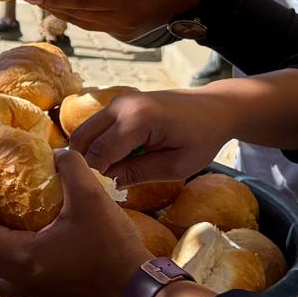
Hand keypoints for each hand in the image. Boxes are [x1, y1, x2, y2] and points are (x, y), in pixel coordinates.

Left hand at [0, 151, 154, 296]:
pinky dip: (2, 261)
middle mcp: (21, 279)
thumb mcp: (91, 196)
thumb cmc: (111, 245)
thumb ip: (71, 167)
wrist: (135, 286)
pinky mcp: (46, 294)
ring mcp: (33, 290)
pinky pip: (10, 278)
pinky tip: (15, 245)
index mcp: (23, 257)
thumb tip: (57, 152)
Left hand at [22, 0, 215, 41]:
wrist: (206, 1)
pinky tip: (62, 0)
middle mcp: (121, 20)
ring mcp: (123, 31)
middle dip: (46, 2)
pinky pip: (93, 23)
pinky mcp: (125, 33)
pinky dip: (76, 11)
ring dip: (58, 8)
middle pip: (74, 13)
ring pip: (81, 21)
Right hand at [67, 86, 237, 189]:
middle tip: (99, 187)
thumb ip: (139, 173)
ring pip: (85, 132)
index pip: (98, 154)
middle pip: (82, 140)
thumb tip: (107, 182)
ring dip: (90, 155)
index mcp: (137, 119)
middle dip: (85, 165)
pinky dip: (97, 145)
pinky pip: (96, 127)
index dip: (95, 177)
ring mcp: (118, 101)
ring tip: (109, 175)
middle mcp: (121, 105)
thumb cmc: (202, 138)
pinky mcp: (119, 103)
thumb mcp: (176, 166)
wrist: (215, 109)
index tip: (102, 194)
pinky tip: (116, 161)